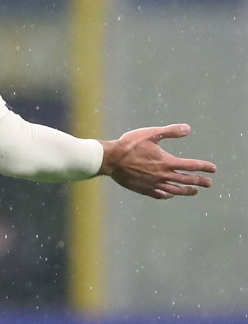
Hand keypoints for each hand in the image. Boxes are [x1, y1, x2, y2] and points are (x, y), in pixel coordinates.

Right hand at [99, 124, 215, 198]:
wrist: (110, 159)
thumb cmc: (129, 145)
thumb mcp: (150, 134)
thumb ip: (170, 131)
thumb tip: (188, 128)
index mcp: (166, 161)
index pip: (191, 166)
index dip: (204, 167)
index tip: (213, 169)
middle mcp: (162, 175)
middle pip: (186, 180)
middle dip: (200, 181)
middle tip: (209, 183)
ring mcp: (153, 184)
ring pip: (175, 190)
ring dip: (186, 191)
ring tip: (194, 191)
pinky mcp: (143, 189)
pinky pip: (159, 194)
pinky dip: (167, 195)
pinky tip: (170, 195)